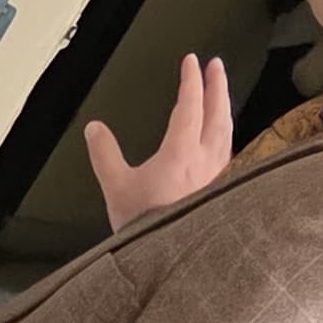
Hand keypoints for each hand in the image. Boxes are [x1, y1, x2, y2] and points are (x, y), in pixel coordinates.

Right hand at [86, 53, 232, 227]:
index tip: (192, 61)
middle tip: (217, 66)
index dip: (191, 80)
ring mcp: (217, 179)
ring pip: (227, 135)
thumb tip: (95, 129)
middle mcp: (206, 163)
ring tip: (222, 98)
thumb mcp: (116, 188)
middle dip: (218, 87)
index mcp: (182, 154)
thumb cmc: (147, 228)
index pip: (190, 106)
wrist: (171, 262)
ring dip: (225, 110)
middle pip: (218, 115)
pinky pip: (228, 156)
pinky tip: (222, 144)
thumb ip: (105, 154)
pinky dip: (226, 138)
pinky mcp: (220, 194)